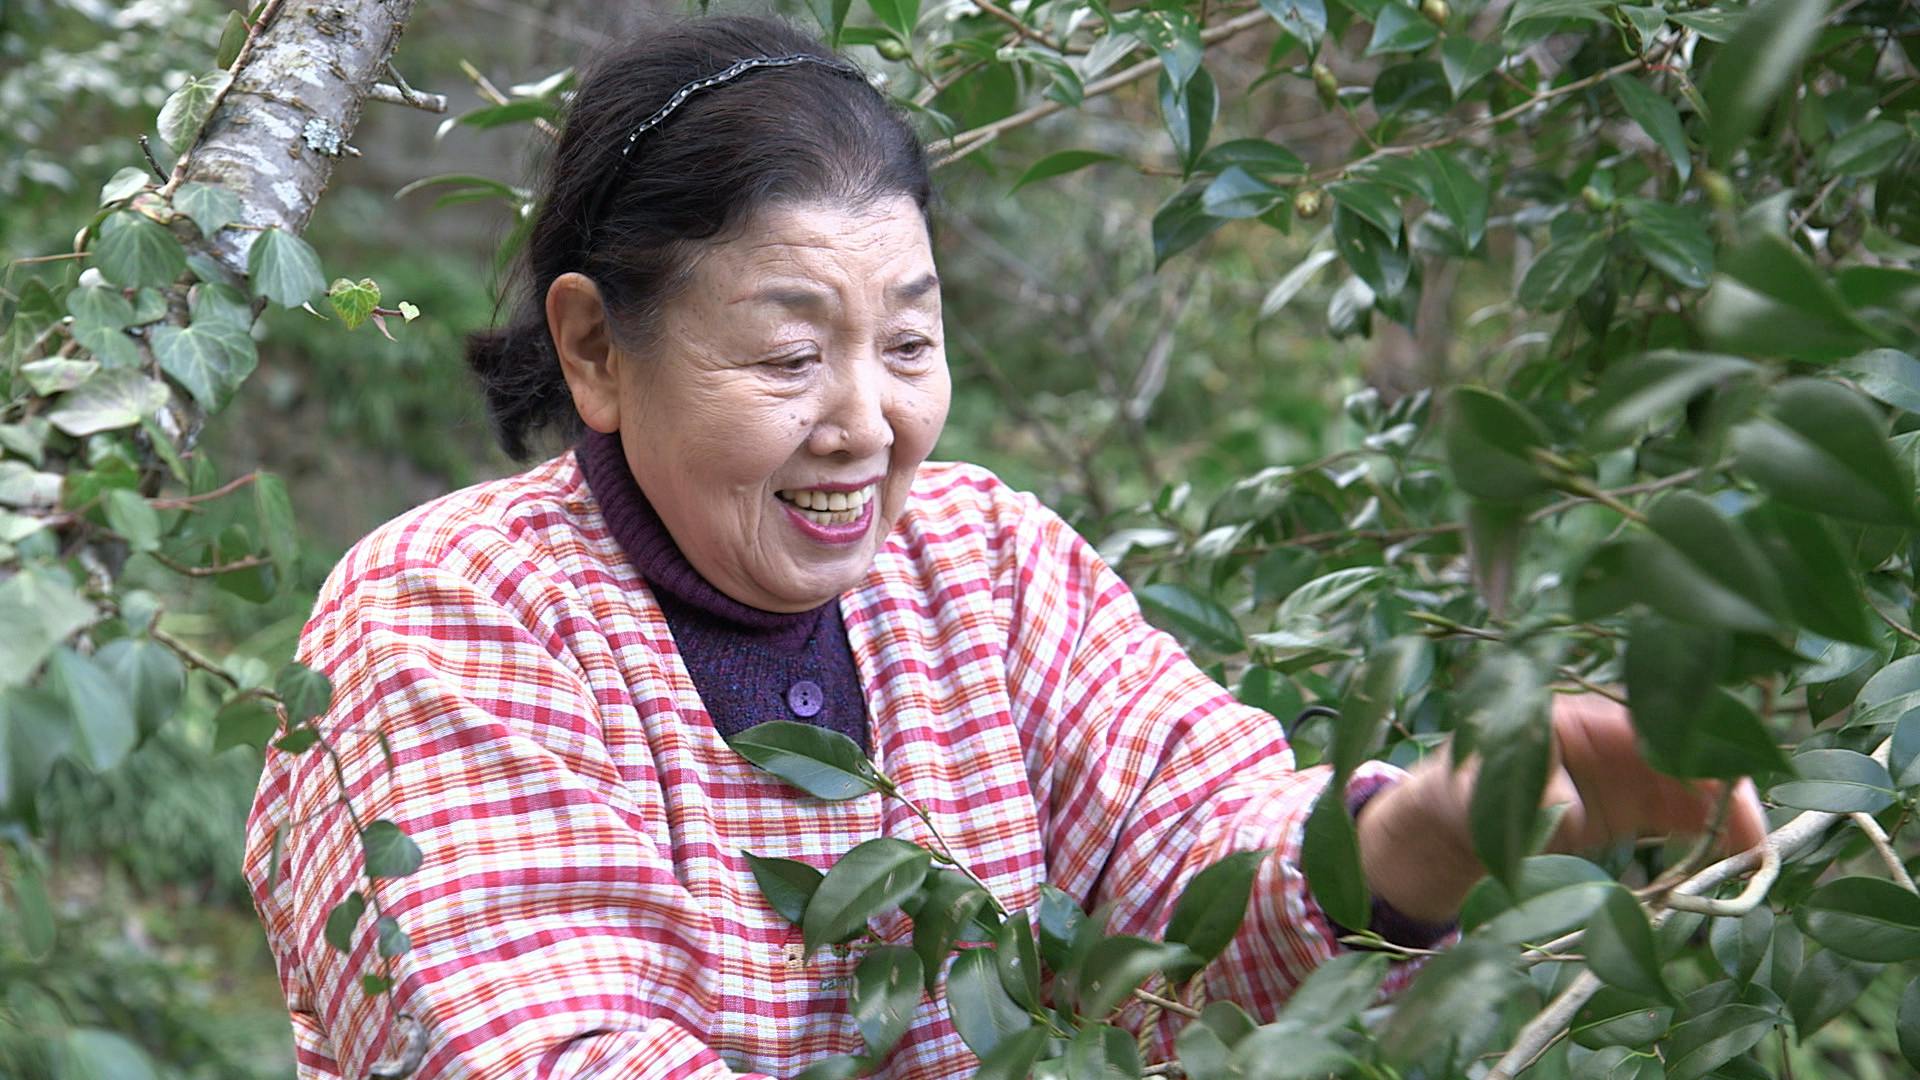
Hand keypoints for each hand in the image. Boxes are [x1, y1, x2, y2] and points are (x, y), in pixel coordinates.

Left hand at [1353, 693, 1767, 924]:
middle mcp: (1619, 737)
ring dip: (1729, 818)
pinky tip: (1737, 864)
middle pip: (1691, 752)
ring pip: (1698, 786)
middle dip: (1728, 789)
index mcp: (1585, 715)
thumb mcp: (1488, 786)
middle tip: (1756, 838)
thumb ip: (1530, 795)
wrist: (1456, 820)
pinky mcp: (1637, 806)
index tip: (1726, 783)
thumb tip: (1566, 808)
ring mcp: (1633, 771)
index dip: (1696, 748)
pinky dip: (1713, 836)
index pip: (1657, 721)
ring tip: (1756, 860)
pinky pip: (1687, 816)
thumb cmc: (1468, 787)